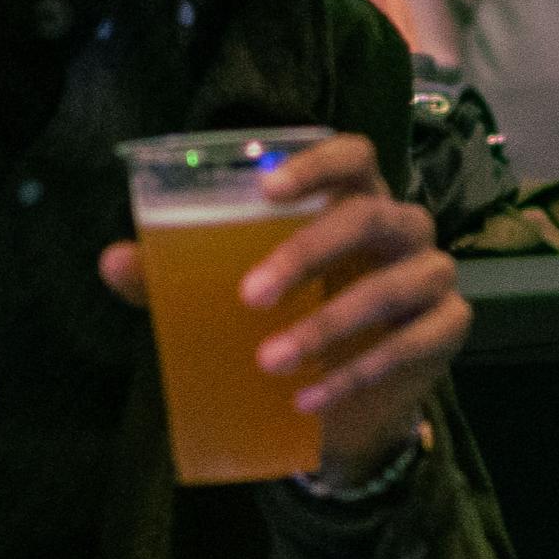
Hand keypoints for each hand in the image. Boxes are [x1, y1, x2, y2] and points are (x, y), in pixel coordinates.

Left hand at [97, 133, 464, 481]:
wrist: (345, 402)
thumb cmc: (291, 318)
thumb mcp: (231, 295)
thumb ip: (178, 273)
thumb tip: (110, 261)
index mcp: (354, 198)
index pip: (353, 155)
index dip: (316, 164)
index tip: (266, 191)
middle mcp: (402, 227)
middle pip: (370, 217)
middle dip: (308, 252)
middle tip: (250, 296)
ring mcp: (433, 275)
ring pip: (395, 285)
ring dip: (330, 322)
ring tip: (271, 360)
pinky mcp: (447, 329)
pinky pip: (412, 343)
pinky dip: (357, 371)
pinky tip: (308, 398)